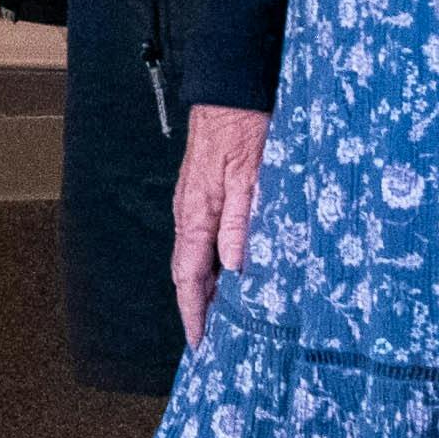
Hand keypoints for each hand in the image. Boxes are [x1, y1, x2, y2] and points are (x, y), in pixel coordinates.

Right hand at [170, 102, 269, 345]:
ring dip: (204, 289)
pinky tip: (227, 273)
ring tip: (221, 318)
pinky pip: (201, 241)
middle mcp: (188, 214)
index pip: (188, 278)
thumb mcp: (250, 178)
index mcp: (196, 215)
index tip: (200, 344)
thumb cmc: (243, 131)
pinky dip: (209, 266)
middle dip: (197, 309)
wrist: (229, 93)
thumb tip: (233, 268)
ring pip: (195, 258)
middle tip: (213, 342)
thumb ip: (240, 223)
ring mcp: (193, 205)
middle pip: (188, 273)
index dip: (193, 313)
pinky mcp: (203, 196)